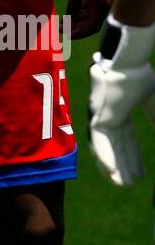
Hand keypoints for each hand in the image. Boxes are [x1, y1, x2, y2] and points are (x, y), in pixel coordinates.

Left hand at [65, 0, 114, 40]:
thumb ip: (73, 6)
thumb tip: (69, 21)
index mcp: (101, 5)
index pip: (91, 27)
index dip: (77, 33)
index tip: (65, 34)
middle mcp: (106, 3)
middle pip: (92, 22)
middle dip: (77, 26)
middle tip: (62, 26)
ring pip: (92, 13)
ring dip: (80, 17)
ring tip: (65, 18)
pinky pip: (93, 4)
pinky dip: (83, 8)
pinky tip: (73, 6)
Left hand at [89, 54, 154, 185]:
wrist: (128, 60)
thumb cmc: (140, 75)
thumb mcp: (153, 103)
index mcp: (120, 110)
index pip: (126, 139)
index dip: (133, 157)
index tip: (140, 173)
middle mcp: (108, 115)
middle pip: (116, 146)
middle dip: (124, 165)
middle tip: (129, 183)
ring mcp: (100, 115)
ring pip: (104, 146)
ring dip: (112, 166)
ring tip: (120, 183)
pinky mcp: (95, 114)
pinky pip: (97, 140)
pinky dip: (104, 156)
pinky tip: (111, 171)